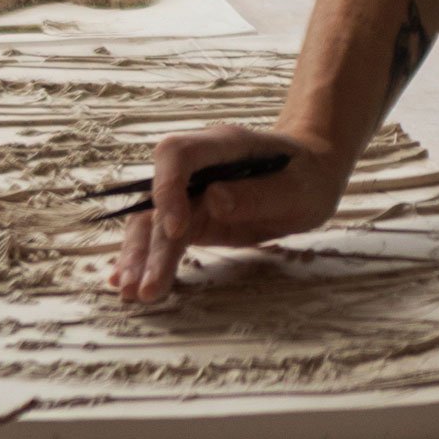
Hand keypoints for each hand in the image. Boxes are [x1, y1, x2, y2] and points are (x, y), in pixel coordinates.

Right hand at [110, 122, 346, 307]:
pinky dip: (144, 257)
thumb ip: (257, 193)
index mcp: (224, 146)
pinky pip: (161, 235)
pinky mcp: (192, 217)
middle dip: (147, 242)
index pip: (177, 153)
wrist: (312, 175)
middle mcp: (199, 166)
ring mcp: (191, 192)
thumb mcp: (297, 189)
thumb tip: (213, 200)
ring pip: (151, 219)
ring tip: (131, 293)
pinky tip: (126, 280)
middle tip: (143, 285)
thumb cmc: (308, 177)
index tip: (176, 229)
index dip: (168, 187)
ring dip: (139, 255)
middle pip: (156, 195)